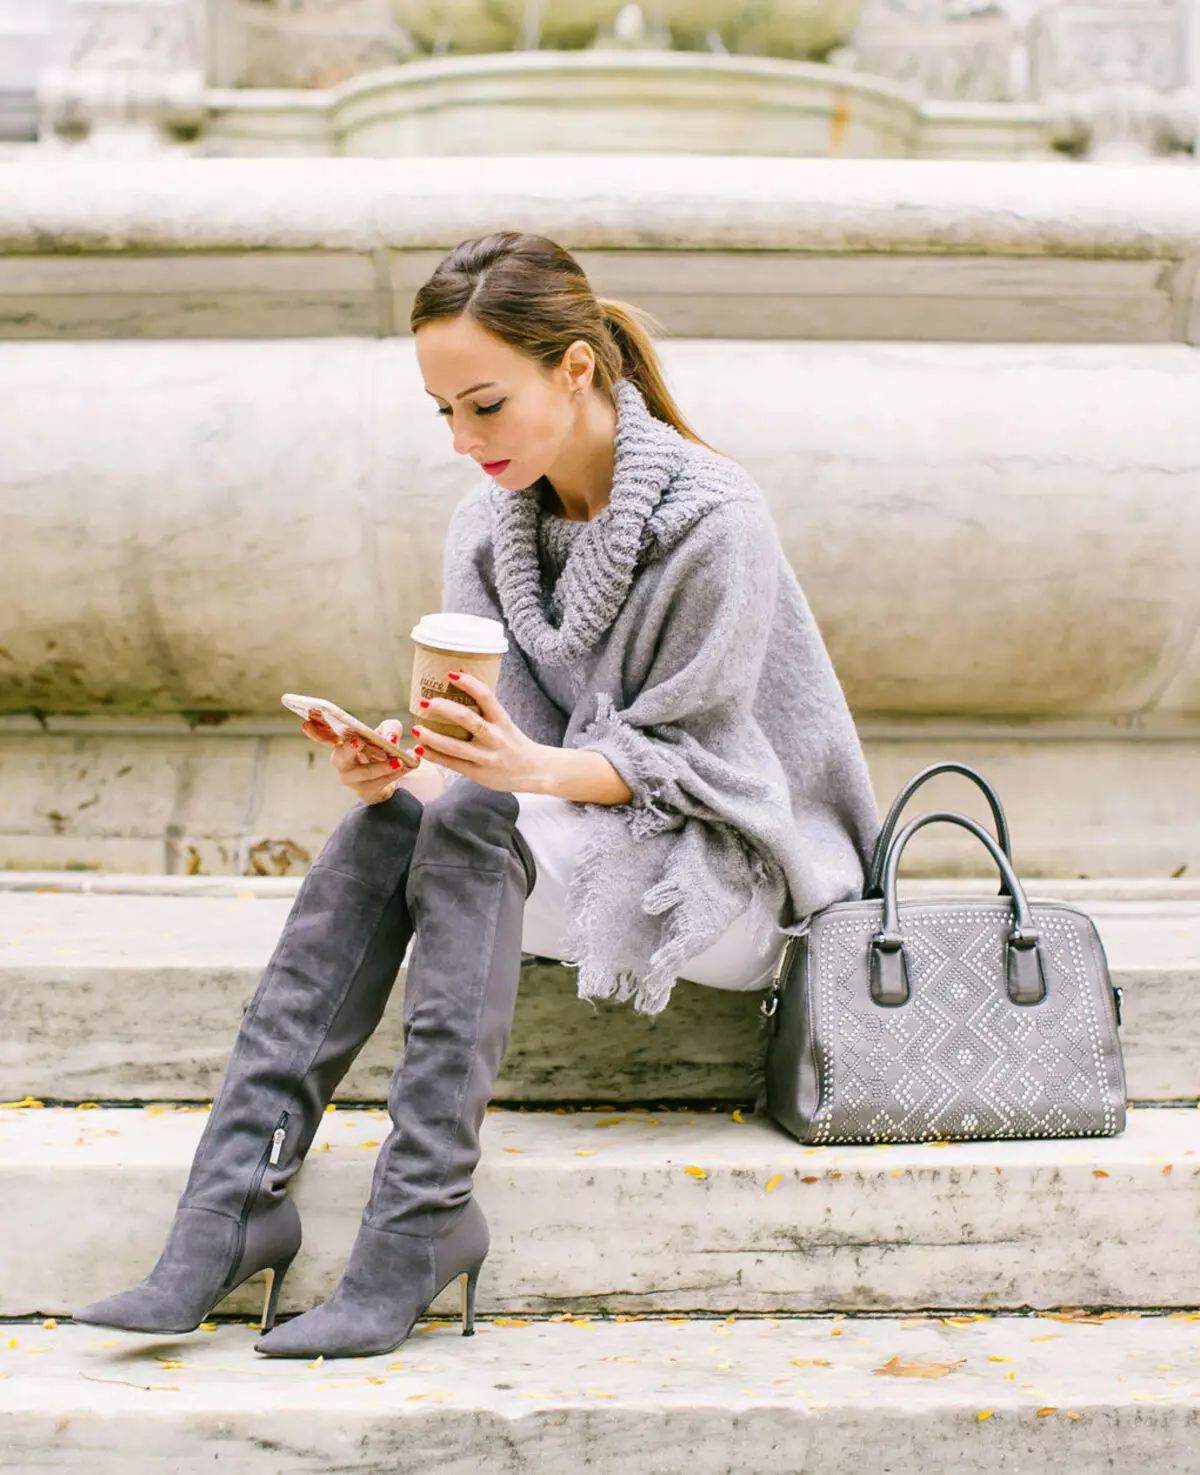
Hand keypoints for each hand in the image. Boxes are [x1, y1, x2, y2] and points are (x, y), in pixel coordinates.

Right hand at [300, 710, 445, 805]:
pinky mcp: (365, 792)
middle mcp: (341, 762)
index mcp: (341, 744)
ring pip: (366, 772)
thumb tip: (390, 737)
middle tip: (358, 742)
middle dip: (350, 749)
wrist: (387, 778)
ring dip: (384, 766)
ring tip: (399, 761)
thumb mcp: (386, 733)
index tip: (306, 722)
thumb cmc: (380, 750)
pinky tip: (409, 766)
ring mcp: (351, 779)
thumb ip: (390, 728)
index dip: (314, 731)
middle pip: (342, 757)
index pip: (324, 736)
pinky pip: (381, 783)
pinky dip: (397, 774)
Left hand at [411, 672, 548, 793]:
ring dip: (431, 737)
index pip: (486, 696)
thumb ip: (485, 713)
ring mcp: (485, 757)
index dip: (468, 683)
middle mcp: (495, 737)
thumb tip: (456, 695)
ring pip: (454, 746)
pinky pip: (452, 763)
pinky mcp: (477, 773)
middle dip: (443, 709)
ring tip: (416, 729)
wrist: (534, 771)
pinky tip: (421, 749)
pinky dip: (434, 756)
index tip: (450, 673)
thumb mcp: (506, 724)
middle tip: (425, 702)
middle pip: (466, 719)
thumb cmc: (515, 744)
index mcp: (502, 720)